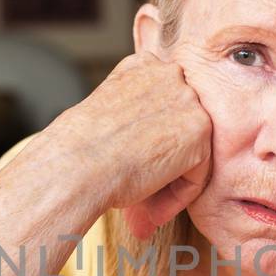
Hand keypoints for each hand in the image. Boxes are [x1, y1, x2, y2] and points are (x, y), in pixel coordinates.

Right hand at [46, 51, 210, 238]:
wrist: (76, 165)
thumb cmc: (79, 151)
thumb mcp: (107, 115)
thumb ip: (136, 117)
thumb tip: (151, 144)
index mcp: (144, 65)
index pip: (166, 106)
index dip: (152, 143)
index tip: (134, 169)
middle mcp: (169, 74)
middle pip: (182, 127)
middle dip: (166, 163)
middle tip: (143, 197)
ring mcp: (188, 99)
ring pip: (192, 151)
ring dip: (172, 183)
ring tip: (145, 209)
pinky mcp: (199, 131)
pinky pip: (198, 173)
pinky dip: (178, 197)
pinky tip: (153, 210)